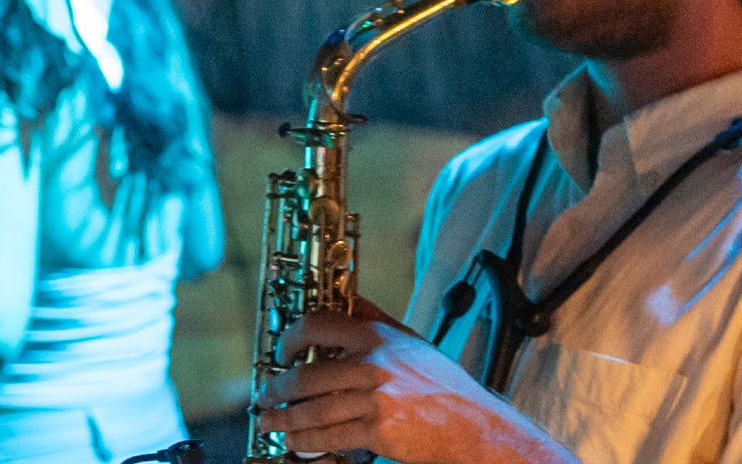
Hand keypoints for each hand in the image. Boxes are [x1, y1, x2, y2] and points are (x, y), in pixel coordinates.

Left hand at [255, 298, 571, 463]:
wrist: (475, 427)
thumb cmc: (446, 388)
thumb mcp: (414, 343)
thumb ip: (379, 321)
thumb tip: (350, 301)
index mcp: (380, 337)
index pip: (320, 324)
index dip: (292, 337)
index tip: (283, 350)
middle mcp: (375, 363)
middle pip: (307, 373)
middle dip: (277, 388)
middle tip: (266, 395)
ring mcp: (375, 397)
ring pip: (312, 408)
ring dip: (283, 418)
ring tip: (270, 421)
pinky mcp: (377, 430)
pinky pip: (328, 436)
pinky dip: (305, 441)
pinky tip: (295, 442)